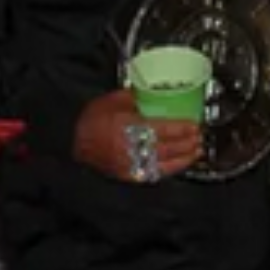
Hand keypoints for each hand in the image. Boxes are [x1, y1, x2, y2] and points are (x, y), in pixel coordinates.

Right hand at [72, 89, 201, 182]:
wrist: (69, 139)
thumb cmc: (90, 119)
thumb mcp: (114, 100)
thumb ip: (137, 97)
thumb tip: (156, 94)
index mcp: (128, 127)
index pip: (162, 129)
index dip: (181, 128)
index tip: (194, 125)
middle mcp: (130, 148)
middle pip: (166, 147)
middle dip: (186, 143)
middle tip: (200, 137)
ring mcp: (128, 164)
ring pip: (162, 164)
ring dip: (182, 158)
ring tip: (196, 152)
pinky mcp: (126, 174)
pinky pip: (152, 174)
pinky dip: (168, 170)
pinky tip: (177, 165)